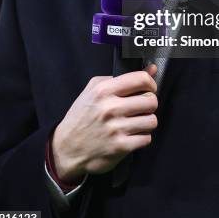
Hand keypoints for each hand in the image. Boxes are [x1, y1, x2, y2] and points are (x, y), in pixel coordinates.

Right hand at [51, 64, 157, 182]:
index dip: (150, 83)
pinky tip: (131, 135)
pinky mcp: (120, 147)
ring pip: (152, 120)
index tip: (149, 88)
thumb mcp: (94, 89)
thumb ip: (123, 77)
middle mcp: (111, 108)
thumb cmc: (82, 116)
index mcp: (104, 90)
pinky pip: (146, 138)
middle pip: (151, 100)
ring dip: (146, 121)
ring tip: (136, 122)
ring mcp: (116, 128)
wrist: (66, 148)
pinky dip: (141, 137)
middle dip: (149, 104)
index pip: (141, 79)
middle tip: (141, 107)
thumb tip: (152, 69)